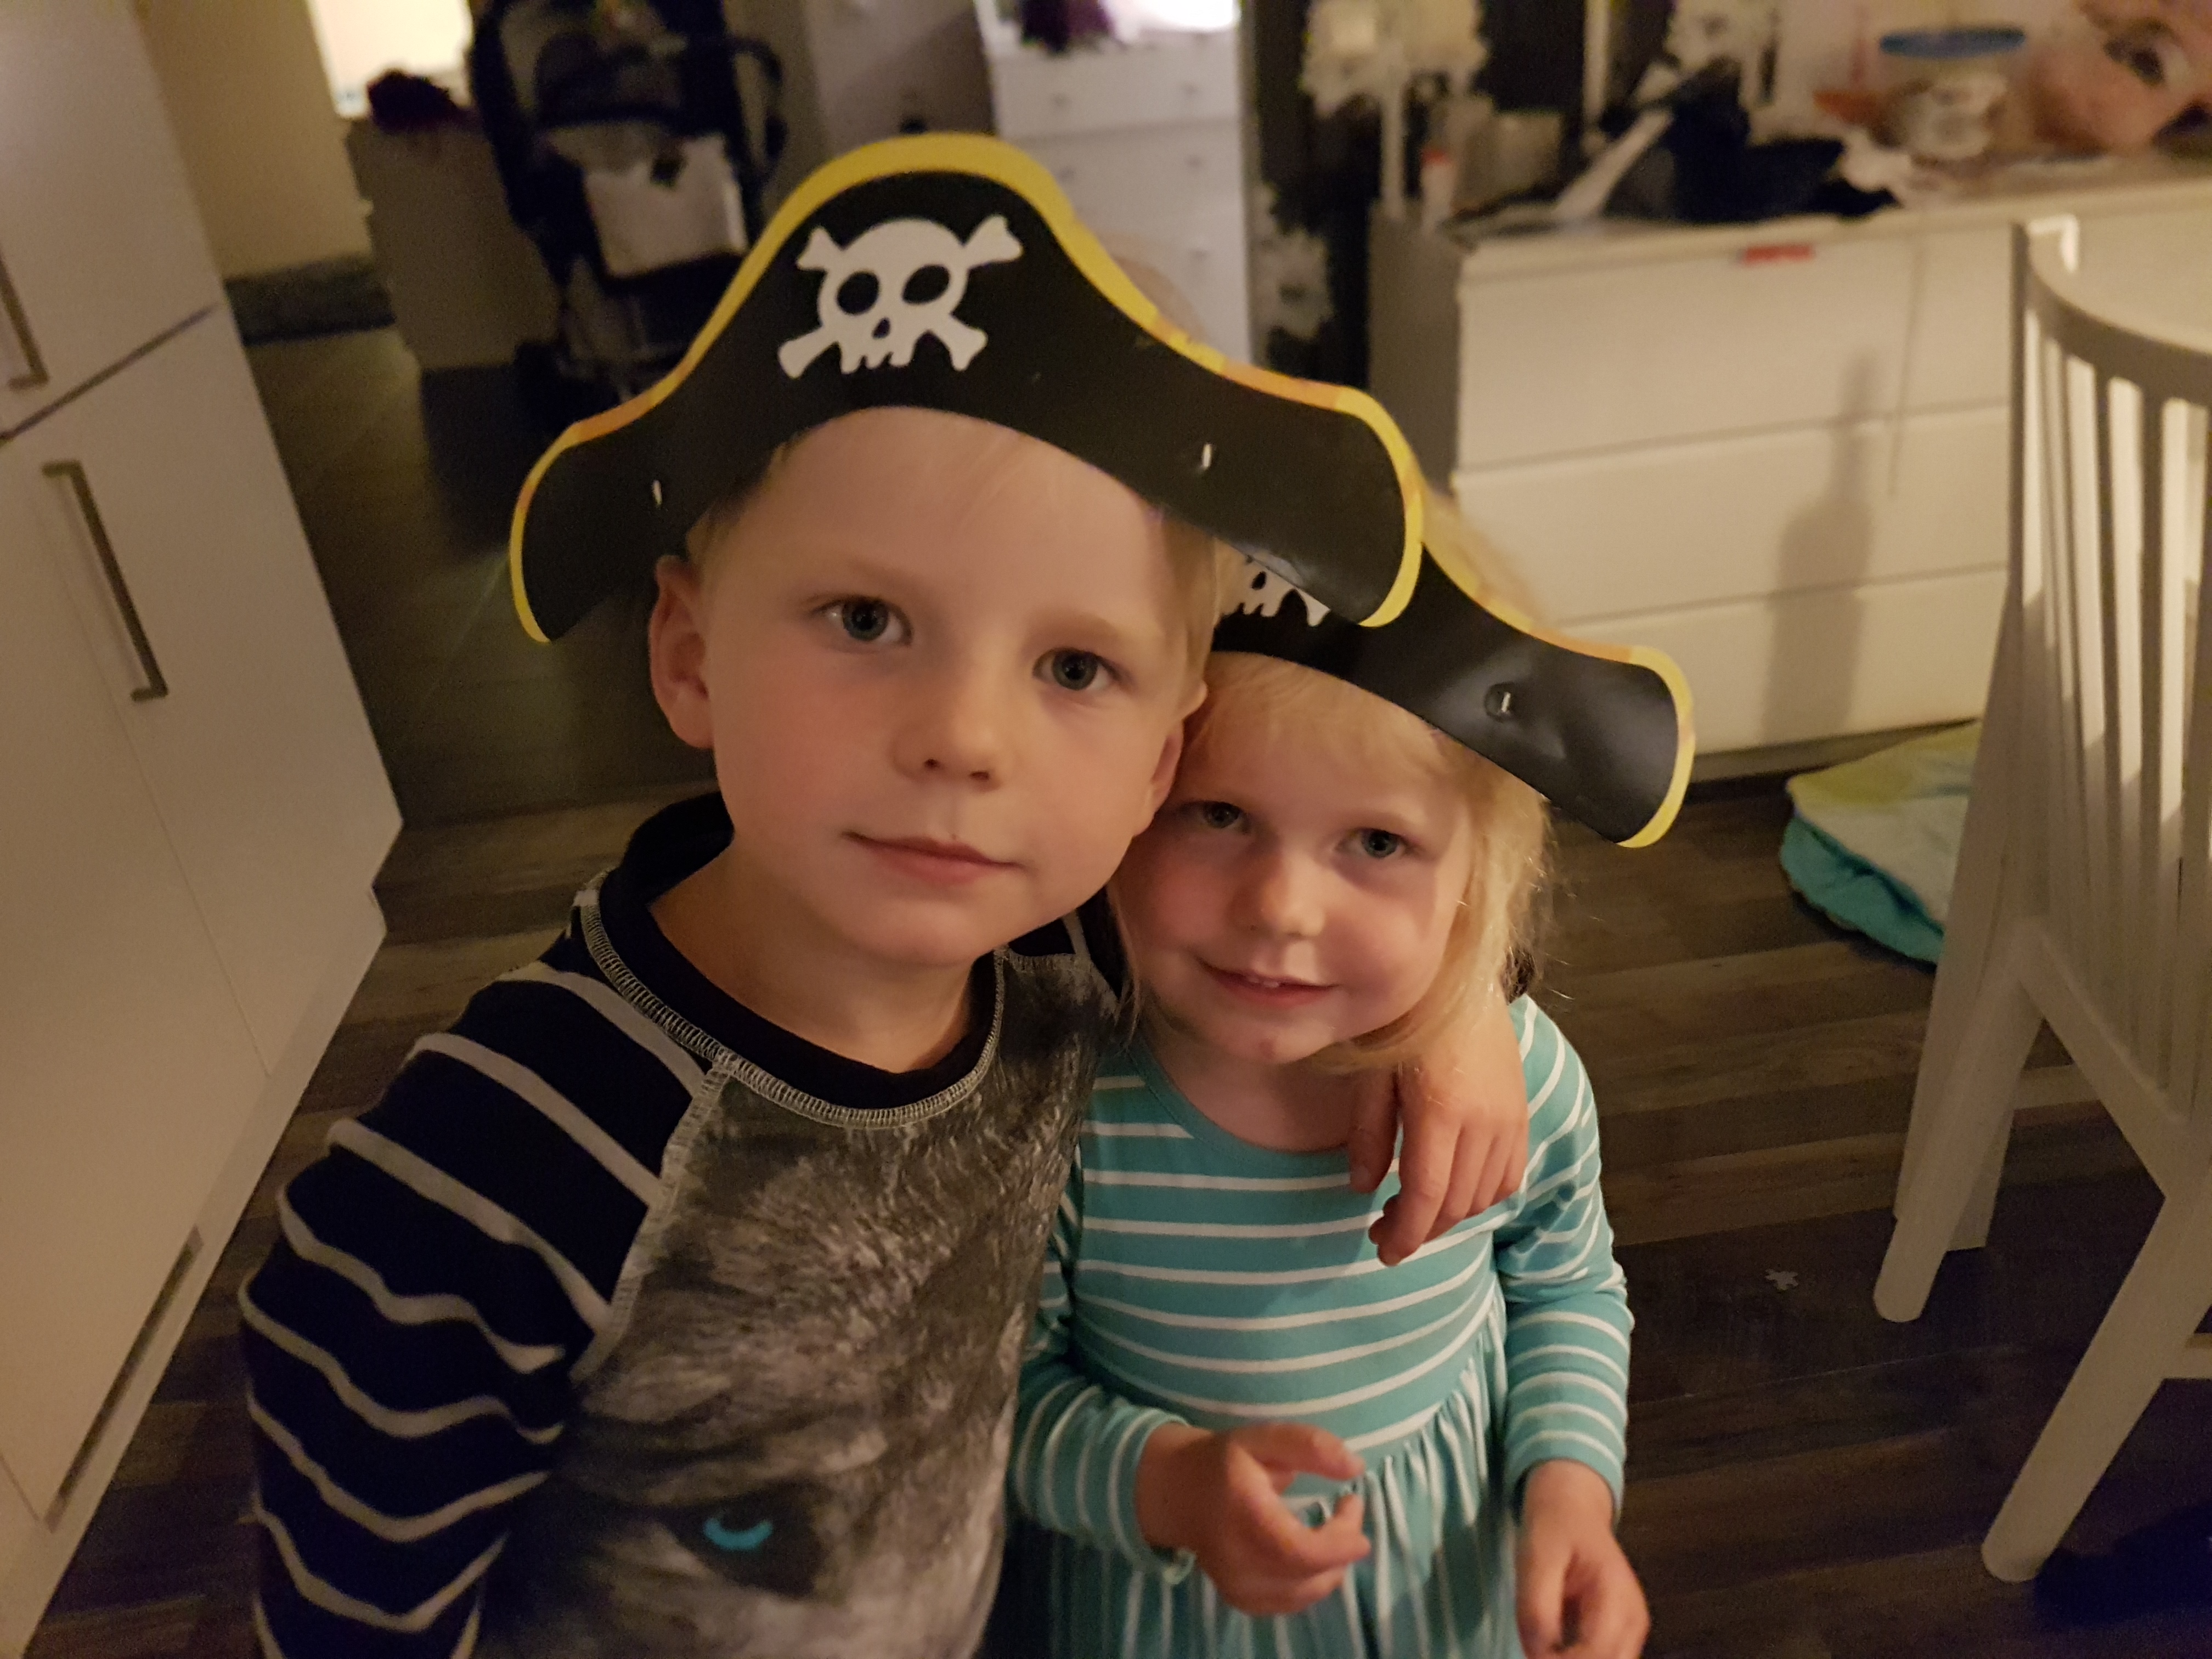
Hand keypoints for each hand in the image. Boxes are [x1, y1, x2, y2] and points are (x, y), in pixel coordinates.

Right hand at [1134, 1422, 1370, 1615]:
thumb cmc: (1225, 1462)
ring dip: (1332, 1564)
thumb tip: (1355, 1468)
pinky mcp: (1241, 1600)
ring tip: (1332, 1530)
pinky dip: (1313, 1581)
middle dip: (1342, 1545)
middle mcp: (1237, 1561)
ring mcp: (1237, 1587)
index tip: (1354, 1503)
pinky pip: (1293, 1601)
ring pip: (1307, 1592)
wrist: (1178, 1493)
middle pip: (1310, 1575)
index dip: (1340, 1540)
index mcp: (1244, 1516)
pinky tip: (1312, 1553)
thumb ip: (1309, 1446)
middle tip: (1347, 1510)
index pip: (1302, 1551)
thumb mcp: (1262, 1438)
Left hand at [1350, 994, 1528, 1264]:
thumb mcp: (1371, 1074)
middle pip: (1457, 1203)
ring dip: (1449, 1214)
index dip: (1406, 1234)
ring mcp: (1509, 1116)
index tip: (1384, 1251)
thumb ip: (1369, 1134)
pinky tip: (1453, 1188)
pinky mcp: (1521, 1110)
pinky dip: (1482, 1193)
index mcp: (1441, 1110)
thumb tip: (1363, 1189)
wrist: (1456, 975)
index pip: (1427, 1195)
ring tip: (1413, 1208)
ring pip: (1485, 1194)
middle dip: (1421, 1229)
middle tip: (1385, 1231)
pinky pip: (1510, 1173)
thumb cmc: (1402, 1019)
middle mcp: (1484, 1120)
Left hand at [1517, 1462, 1647, 1657]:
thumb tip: (1537, 1657)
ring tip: (1543, 1650)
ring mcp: (1632, 1629)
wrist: (1573, 1505)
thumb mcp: (1535, 1560)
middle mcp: (1634, 1620)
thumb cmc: (1554, 1528)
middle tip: (1537, 1654)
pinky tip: (1553, 1651)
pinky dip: (1580, 1657)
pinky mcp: (1621, 1633)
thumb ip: (1536, 1611)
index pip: (1598, 1654)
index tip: (1534, 1657)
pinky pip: (1605, 1658)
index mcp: (1617, 1597)